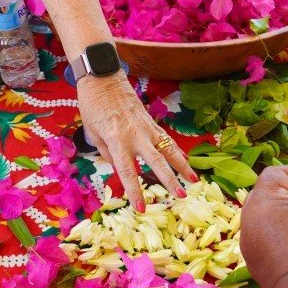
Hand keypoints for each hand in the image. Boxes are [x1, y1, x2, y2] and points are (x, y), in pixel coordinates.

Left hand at [77, 72, 196, 208]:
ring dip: (183, 166)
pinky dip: (178, 152)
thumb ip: (106, 153)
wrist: (103, 78)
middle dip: (170, 180)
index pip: (128, 172)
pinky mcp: (151, 121)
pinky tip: (187, 162)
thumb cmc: (92, 106)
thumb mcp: (93, 133)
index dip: (135, 191)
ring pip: (169, 149)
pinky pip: (167, 139)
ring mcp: (146, 127)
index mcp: (117, 141)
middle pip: (157, 162)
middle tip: (181, 196)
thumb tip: (119, 167)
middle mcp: (135, 135)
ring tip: (195, 181)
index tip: (141, 209)